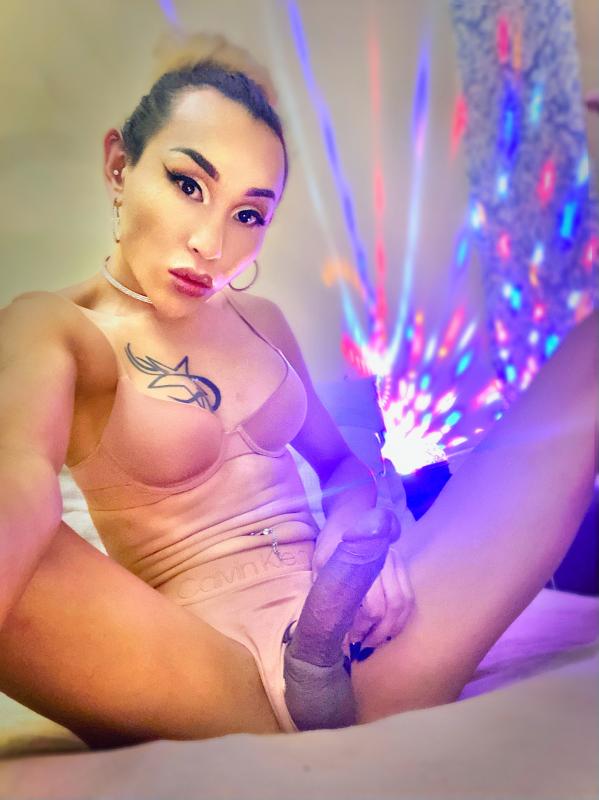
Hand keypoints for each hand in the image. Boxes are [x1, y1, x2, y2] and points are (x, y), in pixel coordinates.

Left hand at [312, 507, 413, 650]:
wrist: (352, 514)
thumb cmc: (331, 542)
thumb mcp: (319, 562)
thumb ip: (323, 589)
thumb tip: (327, 625)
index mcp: (358, 562)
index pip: (369, 606)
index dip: (360, 628)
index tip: (348, 640)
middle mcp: (381, 561)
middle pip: (389, 607)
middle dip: (376, 632)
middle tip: (361, 644)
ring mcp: (394, 561)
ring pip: (402, 603)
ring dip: (391, 628)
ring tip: (375, 641)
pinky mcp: (401, 564)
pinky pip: (409, 596)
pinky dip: (402, 617)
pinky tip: (389, 628)